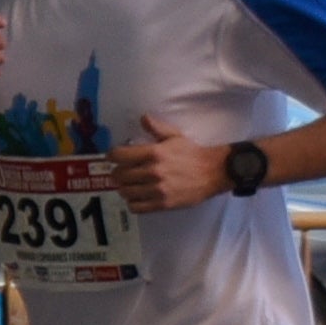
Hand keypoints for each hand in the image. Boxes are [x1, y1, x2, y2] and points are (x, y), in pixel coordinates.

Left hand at [110, 116, 228, 212]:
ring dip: (123, 188)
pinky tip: (137, 197)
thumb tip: (143, 118)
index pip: (119, 155)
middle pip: (119, 175)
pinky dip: (132, 202)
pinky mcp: (162, 204)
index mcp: (154, 153)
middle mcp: (152, 171)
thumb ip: (157, 128)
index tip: (113, 157)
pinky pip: (135, 206)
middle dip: (117, 172)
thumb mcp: (175, 137)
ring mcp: (157, 189)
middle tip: (121, 172)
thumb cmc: (192, 153)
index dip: (112, 156)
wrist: (213, 172)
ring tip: (129, 185)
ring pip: (125, 192)